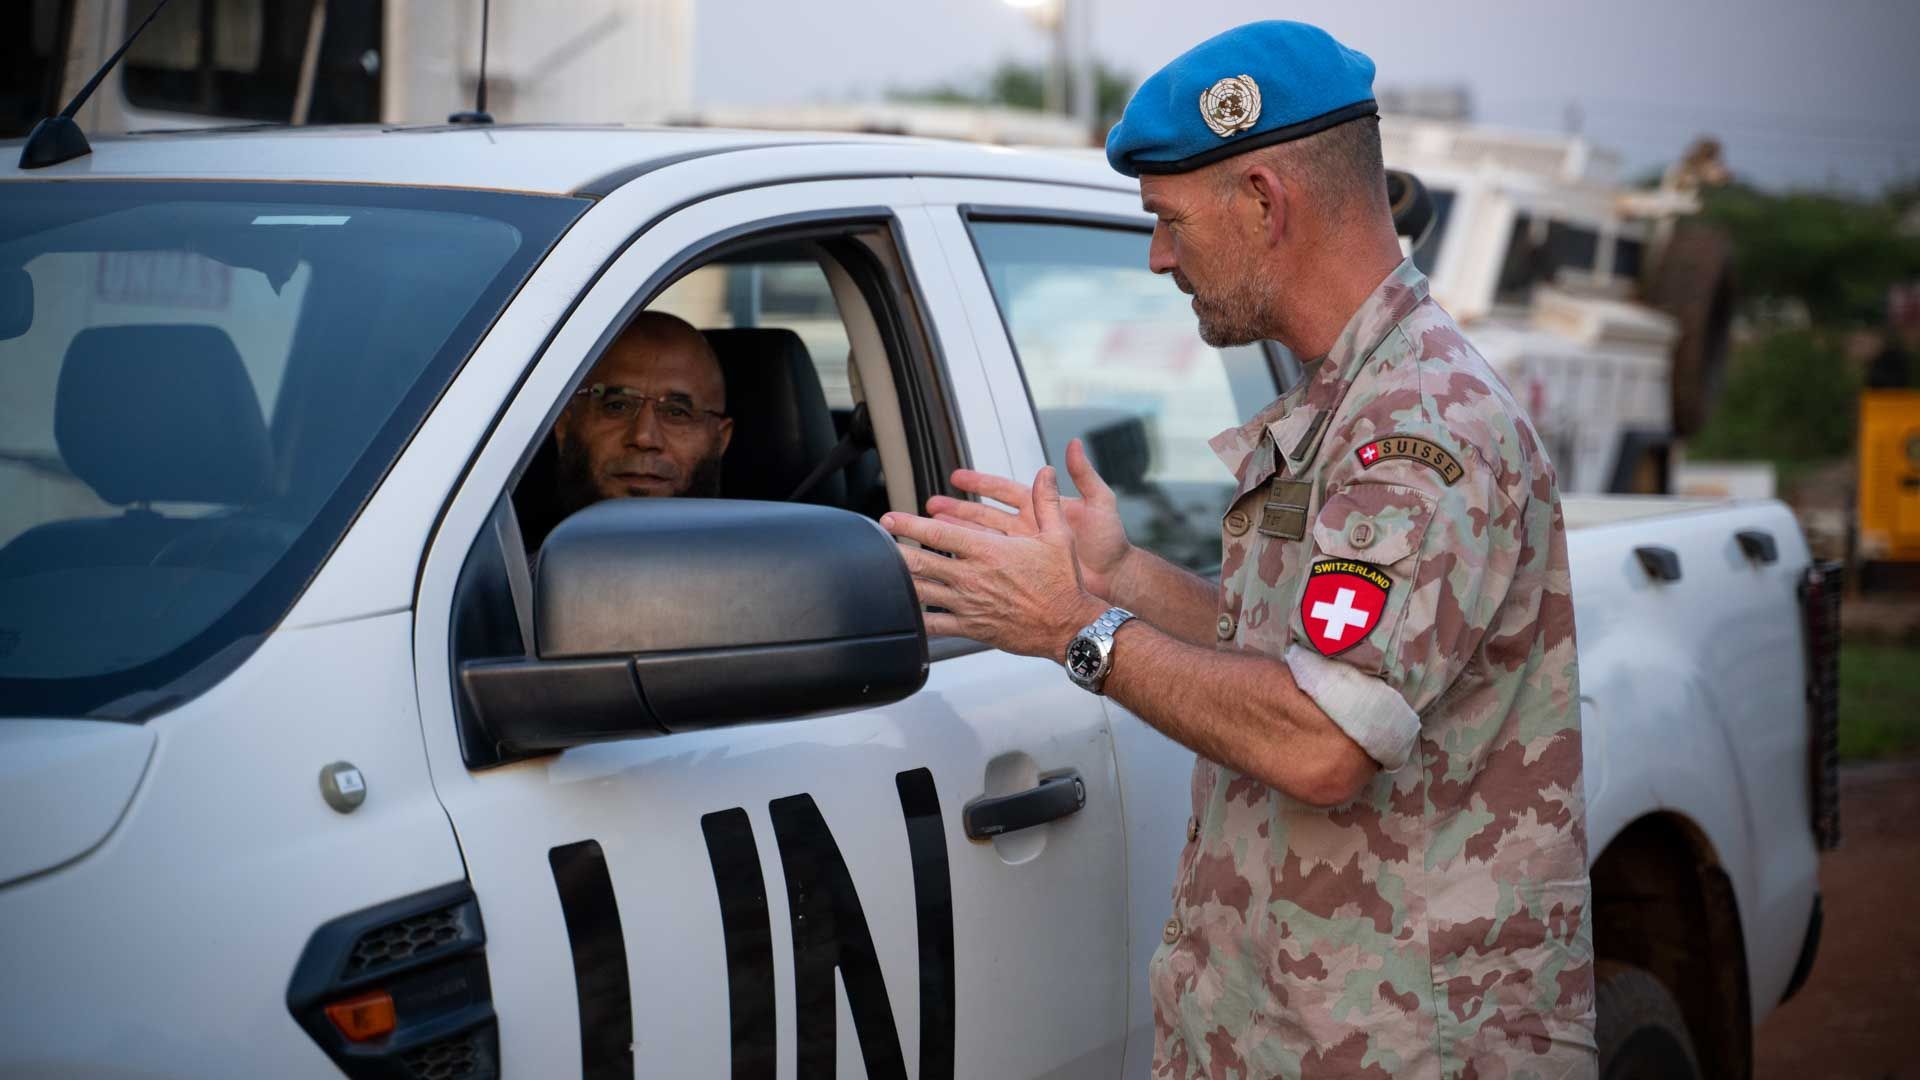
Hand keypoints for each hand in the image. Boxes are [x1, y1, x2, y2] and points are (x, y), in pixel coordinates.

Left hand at [882, 466, 1105, 659]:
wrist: (1068, 625)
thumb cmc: (1063, 582)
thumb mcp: (1058, 536)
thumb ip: (1046, 502)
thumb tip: (1046, 472)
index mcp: (989, 551)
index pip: (940, 534)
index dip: (910, 525)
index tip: (890, 519)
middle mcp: (973, 577)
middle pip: (922, 562)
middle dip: (895, 552)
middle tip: (876, 544)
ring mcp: (969, 604)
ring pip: (923, 592)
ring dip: (899, 582)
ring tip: (878, 575)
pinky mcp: (971, 627)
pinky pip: (936, 625)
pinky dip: (915, 620)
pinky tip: (902, 615)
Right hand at [923, 438, 1136, 600]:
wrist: (1117, 581)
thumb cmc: (1111, 544)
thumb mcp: (1100, 504)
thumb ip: (1084, 475)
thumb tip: (1074, 444)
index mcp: (1041, 510)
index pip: (1003, 490)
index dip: (979, 483)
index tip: (956, 477)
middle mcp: (1028, 529)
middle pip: (983, 516)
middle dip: (956, 510)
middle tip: (931, 506)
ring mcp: (1024, 554)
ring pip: (981, 543)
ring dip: (957, 537)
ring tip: (931, 531)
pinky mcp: (1024, 575)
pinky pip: (993, 569)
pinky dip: (973, 566)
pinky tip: (952, 565)